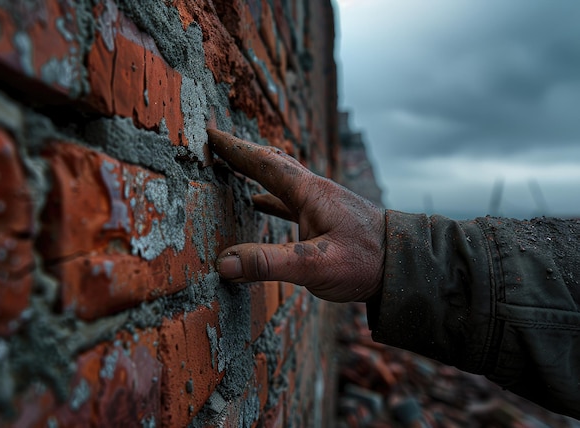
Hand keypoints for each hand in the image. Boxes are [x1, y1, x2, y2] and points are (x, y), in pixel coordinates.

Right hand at [207, 129, 385, 302]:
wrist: (405, 264)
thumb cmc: (365, 262)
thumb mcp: (315, 265)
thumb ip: (268, 263)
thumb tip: (223, 263)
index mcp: (308, 193)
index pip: (264, 163)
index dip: (235, 149)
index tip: (211, 134)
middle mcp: (313, 191)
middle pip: (271, 164)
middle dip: (242, 154)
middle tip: (217, 145)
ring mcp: (320, 204)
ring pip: (279, 181)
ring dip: (254, 173)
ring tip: (231, 169)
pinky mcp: (325, 218)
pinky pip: (288, 201)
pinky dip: (268, 198)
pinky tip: (258, 204)